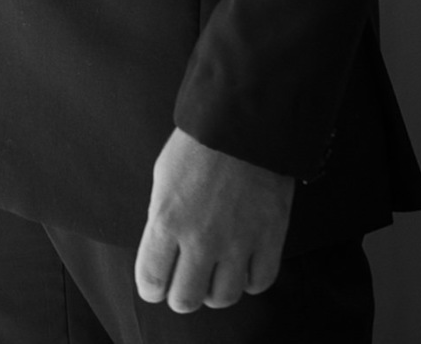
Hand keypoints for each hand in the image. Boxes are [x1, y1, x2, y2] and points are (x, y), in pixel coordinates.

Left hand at [134, 128, 294, 312]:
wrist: (244, 121)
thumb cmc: (200, 143)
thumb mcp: (164, 176)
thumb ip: (162, 218)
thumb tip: (164, 250)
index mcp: (168, 220)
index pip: (151, 280)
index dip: (151, 287)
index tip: (156, 285)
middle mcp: (201, 239)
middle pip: (186, 300)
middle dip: (181, 294)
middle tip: (185, 281)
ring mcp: (238, 242)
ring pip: (223, 298)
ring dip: (215, 290)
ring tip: (215, 273)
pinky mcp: (270, 239)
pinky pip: (259, 283)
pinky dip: (250, 280)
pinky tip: (243, 265)